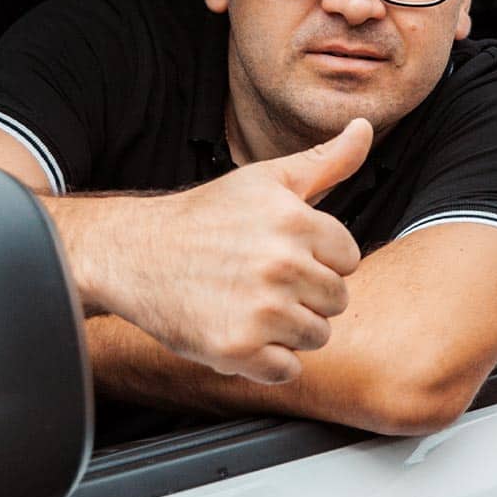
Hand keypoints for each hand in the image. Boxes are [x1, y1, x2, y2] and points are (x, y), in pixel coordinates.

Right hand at [106, 118, 368, 382]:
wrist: (132, 254)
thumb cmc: (205, 217)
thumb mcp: (266, 180)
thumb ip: (325, 161)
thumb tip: (364, 127)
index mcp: (296, 222)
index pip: (349, 259)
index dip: (319, 259)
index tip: (282, 252)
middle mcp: (281, 265)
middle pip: (337, 300)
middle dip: (306, 295)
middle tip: (260, 281)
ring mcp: (259, 310)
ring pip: (316, 335)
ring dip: (288, 328)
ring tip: (249, 304)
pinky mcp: (236, 350)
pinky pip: (287, 370)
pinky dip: (266, 361)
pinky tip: (238, 331)